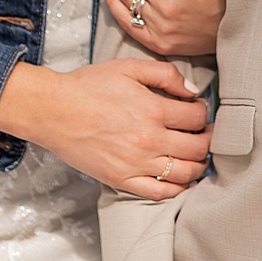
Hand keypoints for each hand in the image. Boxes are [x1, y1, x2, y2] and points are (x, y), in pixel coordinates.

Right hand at [0, 57, 210, 199]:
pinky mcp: (122, 179)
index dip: (203, 113)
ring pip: (185, 173)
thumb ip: (165, 74)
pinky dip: (176, 189)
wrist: (54, 110)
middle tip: (206, 136)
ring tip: (198, 158)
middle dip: (207, 140)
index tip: (199, 113)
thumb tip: (192, 89)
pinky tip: (180, 180)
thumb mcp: (128, 68)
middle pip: (197, 147)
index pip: (197, 117)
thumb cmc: (87, 87)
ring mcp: (136, 163)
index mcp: (154, 109)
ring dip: (199, 166)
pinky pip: (159, 193)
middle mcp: (149, 139)